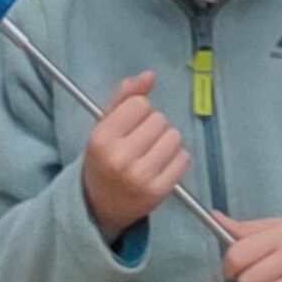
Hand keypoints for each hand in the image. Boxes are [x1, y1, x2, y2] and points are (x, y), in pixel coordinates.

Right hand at [77, 71, 186, 235]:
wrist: (98, 206)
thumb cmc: (103, 160)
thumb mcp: (103, 126)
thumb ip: (124, 96)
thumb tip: (148, 75)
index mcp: (101, 139)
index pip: (139, 104)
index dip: (137, 111)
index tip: (128, 125)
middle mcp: (119, 158)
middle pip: (159, 119)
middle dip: (151, 126)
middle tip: (138, 142)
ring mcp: (140, 177)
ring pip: (173, 136)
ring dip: (165, 140)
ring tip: (149, 153)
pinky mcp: (159, 191)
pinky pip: (183, 157)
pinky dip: (175, 158)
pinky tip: (159, 165)